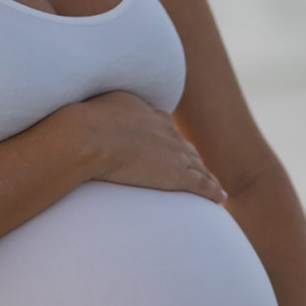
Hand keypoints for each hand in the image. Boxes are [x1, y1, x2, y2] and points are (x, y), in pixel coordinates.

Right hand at [78, 90, 226, 203]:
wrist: (90, 137)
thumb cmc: (85, 124)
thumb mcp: (99, 108)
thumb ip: (107, 113)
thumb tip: (97, 116)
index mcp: (149, 115)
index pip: (166, 129)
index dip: (172, 140)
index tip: (174, 147)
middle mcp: (167, 132)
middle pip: (186, 147)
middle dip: (193, 158)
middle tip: (199, 168)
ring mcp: (174, 153)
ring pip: (198, 166)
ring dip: (207, 175)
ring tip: (214, 185)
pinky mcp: (177, 175)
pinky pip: (201, 184)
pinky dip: (212, 190)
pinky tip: (220, 197)